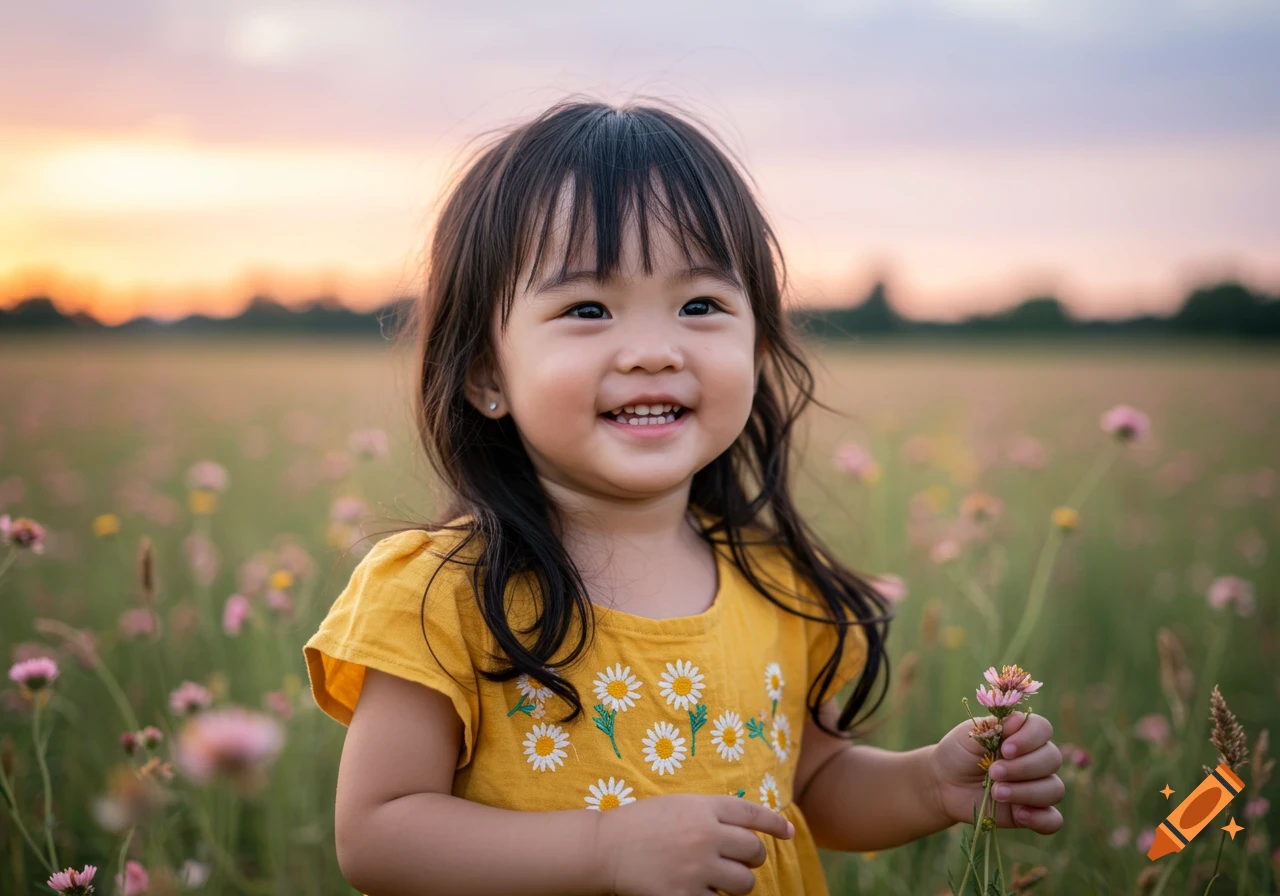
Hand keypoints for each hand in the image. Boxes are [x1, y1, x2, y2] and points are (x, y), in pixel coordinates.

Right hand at [594, 793, 794, 895]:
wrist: (607, 847)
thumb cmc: (642, 823)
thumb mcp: (680, 804)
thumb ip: (713, 813)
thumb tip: (749, 828)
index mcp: (704, 809)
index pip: (753, 814)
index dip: (774, 824)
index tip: (787, 832)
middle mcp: (706, 836)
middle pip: (754, 852)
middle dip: (752, 859)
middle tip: (738, 861)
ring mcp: (697, 868)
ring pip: (744, 883)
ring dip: (737, 883)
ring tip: (718, 878)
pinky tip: (698, 890)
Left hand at [927, 710, 1063, 833]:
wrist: (944, 783)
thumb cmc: (959, 753)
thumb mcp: (970, 734)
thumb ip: (994, 727)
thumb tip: (1018, 719)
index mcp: (1023, 734)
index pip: (1043, 729)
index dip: (1029, 738)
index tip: (1005, 749)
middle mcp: (1036, 759)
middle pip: (1052, 760)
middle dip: (1023, 767)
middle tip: (993, 772)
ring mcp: (1037, 787)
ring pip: (1054, 789)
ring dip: (1027, 792)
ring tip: (996, 792)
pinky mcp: (1033, 813)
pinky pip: (1053, 820)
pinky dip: (1041, 818)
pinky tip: (1019, 814)